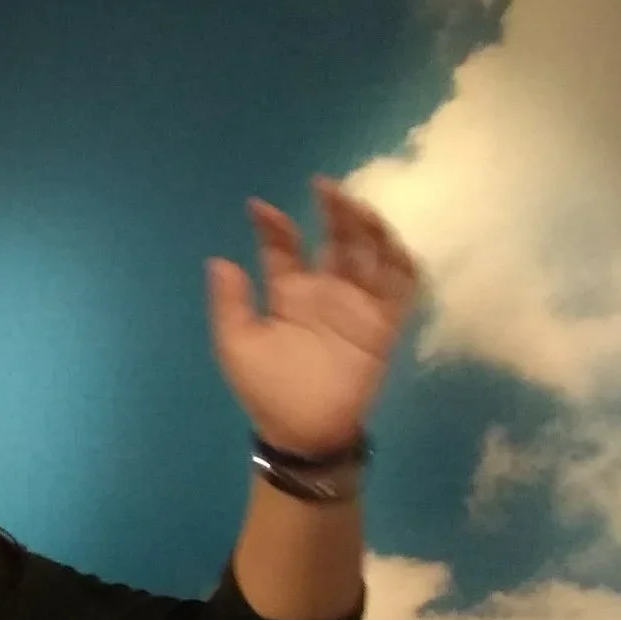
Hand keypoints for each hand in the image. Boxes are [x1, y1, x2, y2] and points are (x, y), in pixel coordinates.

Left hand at [205, 178, 419, 456]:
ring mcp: (358, 305)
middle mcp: (326, 291)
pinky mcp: (385, 324)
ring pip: (372, 254)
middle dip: (333, 211)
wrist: (301, 432)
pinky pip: (402, 287)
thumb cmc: (266, 389)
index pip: (284, 247)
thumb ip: (229, 303)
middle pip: (337, 240)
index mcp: (288, 292)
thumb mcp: (236, 344)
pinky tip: (391, 243)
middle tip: (324, 187)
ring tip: (356, 207)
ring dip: (368, 228)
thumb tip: (218, 259)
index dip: (273, 226)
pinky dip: (402, 262)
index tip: (257, 208)